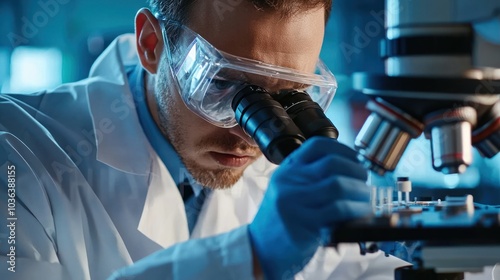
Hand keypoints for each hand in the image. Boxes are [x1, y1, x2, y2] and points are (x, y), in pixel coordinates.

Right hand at [248, 137, 371, 278]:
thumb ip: (312, 179)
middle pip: (332, 163)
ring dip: (360, 192)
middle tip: (364, 182)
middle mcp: (289, 181)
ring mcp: (294, 201)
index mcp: (287, 170)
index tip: (356, 160)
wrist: (261, 250)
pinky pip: (339, 210)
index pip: (317, 146)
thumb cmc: (282, 222)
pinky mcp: (304, 222)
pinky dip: (356, 210)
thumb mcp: (289, 191)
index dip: (343, 149)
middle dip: (356, 171)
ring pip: (338, 185)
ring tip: (365, 200)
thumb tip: (353, 171)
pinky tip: (360, 214)